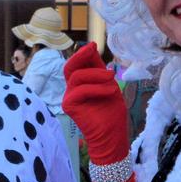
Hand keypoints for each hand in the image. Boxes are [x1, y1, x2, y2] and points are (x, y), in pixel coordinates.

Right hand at [62, 42, 129, 165]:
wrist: (112, 136)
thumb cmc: (112, 114)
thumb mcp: (108, 85)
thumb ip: (99, 70)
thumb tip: (92, 48)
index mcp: (81, 86)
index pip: (78, 66)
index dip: (84, 54)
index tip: (94, 45)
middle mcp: (72, 91)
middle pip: (70, 68)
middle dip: (80, 56)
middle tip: (93, 48)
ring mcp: (69, 98)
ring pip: (77, 77)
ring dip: (96, 75)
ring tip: (111, 78)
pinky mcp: (69, 106)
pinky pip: (80, 90)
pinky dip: (96, 88)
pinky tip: (109, 91)